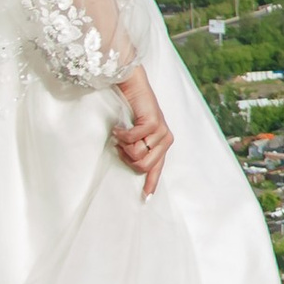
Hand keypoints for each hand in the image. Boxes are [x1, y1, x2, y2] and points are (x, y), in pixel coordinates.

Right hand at [113, 66, 172, 197]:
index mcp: (161, 144)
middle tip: (121, 144)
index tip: (145, 198)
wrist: (133, 85)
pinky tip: (119, 128)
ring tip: (121, 133)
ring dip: (123, 145)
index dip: (150, 183)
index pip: (157, 168)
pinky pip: (133, 140)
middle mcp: (165, 139)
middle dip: (127, 157)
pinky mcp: (154, 123)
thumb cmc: (131, 109)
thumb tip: (132, 162)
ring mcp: (161, 131)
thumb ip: (137, 147)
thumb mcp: (135, 133)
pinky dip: (121, 135)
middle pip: (142, 165)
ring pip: (137, 154)